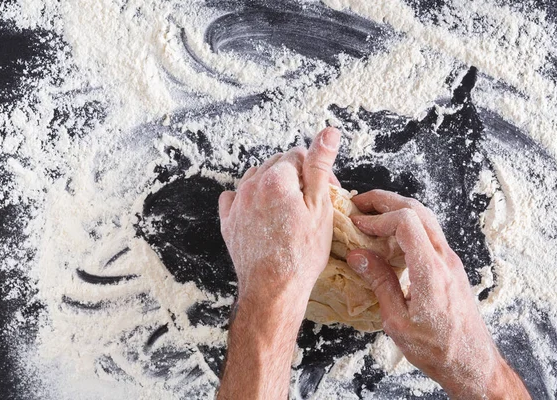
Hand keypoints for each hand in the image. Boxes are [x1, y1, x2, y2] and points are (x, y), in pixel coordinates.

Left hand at [219, 127, 340, 304]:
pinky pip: (235, 198)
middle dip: (296, 176)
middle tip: (311, 202)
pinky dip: (248, 199)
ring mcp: (237, 204)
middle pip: (277, 165)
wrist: (273, 289)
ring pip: (256, 178)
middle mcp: (251, 186)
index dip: (316, 171)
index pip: (298, 155)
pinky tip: (261, 213)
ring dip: (273, 186)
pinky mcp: (228, 222)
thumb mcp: (320, 206)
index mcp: (275, 179)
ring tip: (289, 210)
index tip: (326, 191)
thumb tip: (328, 132)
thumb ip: (320, 165)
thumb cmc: (302, 253)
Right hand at [345, 190, 529, 399]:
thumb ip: (379, 283)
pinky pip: (430, 232)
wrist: (473, 364)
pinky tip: (390, 236)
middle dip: (385, 200)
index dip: (378, 217)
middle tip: (358, 202)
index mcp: (430, 271)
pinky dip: (408, 223)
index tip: (357, 223)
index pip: (406, 221)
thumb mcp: (398, 322)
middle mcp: (444, 259)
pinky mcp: (451, 266)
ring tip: (372, 213)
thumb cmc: (437, 349)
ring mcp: (450, 260)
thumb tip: (358, 255)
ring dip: (397, 208)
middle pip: (417, 210)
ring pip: (426, 217)